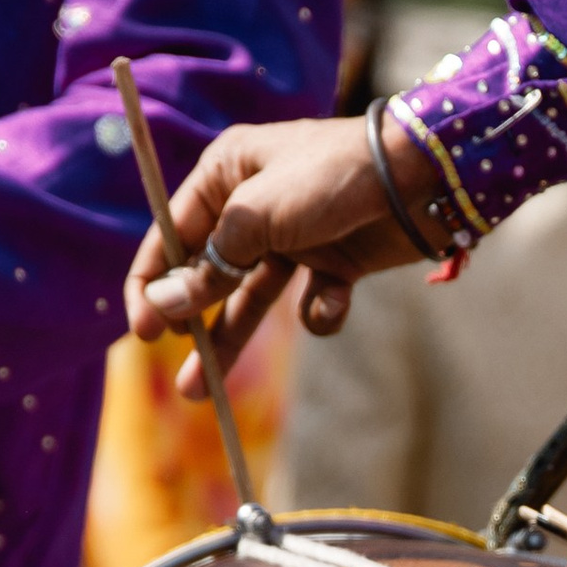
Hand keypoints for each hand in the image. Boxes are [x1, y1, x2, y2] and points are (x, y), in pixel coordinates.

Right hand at [125, 110, 427, 383]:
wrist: (422, 177)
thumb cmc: (332, 178)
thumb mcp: (257, 217)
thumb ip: (211, 264)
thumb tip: (166, 304)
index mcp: (226, 175)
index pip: (170, 236)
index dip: (151, 286)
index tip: (144, 333)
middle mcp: (254, 206)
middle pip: (208, 275)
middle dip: (192, 325)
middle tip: (182, 378)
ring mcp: (296, 237)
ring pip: (251, 298)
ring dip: (232, 338)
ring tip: (203, 392)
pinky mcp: (334, 262)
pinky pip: (310, 301)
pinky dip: (319, 311)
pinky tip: (332, 301)